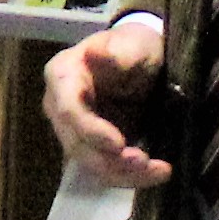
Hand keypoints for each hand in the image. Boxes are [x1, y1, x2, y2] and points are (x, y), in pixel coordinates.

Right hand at [41, 13, 179, 189]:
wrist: (141, 57)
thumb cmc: (134, 45)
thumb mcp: (131, 43)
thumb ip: (117, 51)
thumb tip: (96, 54)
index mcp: (63, 75)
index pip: (67, 109)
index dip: (89, 130)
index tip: (117, 143)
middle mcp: (60, 107)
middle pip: (76, 144)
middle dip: (109, 160)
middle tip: (144, 162)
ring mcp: (75, 129)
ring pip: (89, 163)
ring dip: (122, 174)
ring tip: (158, 171)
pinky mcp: (93, 145)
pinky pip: (105, 168)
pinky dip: (129, 176)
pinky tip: (156, 173)